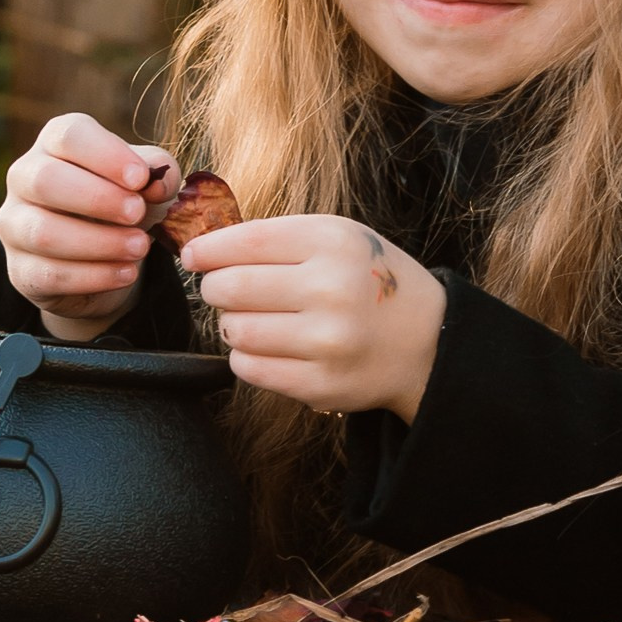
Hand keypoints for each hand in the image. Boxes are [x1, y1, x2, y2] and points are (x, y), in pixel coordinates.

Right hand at [0, 112, 179, 342]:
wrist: (102, 260)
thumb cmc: (122, 203)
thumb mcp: (147, 183)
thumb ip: (158, 174)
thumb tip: (157, 182)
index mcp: (54, 143)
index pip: (69, 135)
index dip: (105, 155)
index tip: (140, 179)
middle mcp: (24, 177)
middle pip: (45, 179)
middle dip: (97, 198)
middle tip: (137, 213)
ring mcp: (14, 224)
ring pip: (43, 232)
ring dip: (98, 242)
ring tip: (140, 247)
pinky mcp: (20, 269)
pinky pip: (49, 274)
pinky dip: (94, 276)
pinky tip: (126, 273)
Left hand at [179, 212, 445, 421]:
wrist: (427, 340)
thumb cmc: (369, 281)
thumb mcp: (339, 238)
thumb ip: (278, 238)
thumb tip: (205, 249)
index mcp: (334, 243)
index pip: (246, 241)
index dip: (208, 249)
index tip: (194, 256)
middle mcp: (331, 289)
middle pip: (231, 287)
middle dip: (215, 288)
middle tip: (222, 289)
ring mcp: (326, 341)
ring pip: (236, 330)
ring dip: (231, 324)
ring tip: (250, 319)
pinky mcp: (319, 384)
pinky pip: (249, 369)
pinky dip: (245, 356)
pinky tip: (266, 346)